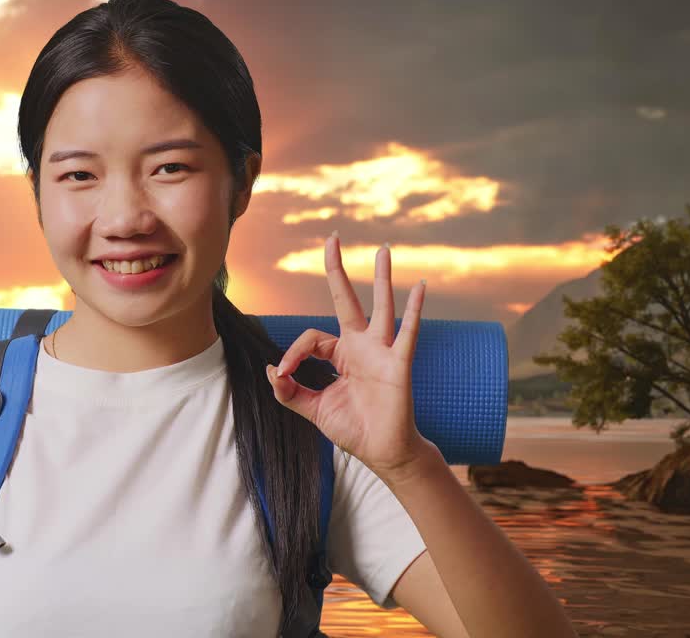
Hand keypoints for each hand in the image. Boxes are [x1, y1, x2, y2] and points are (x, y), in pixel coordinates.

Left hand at [266, 230, 431, 480]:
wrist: (382, 452)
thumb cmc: (353, 428)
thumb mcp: (312, 409)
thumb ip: (289, 392)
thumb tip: (269, 370)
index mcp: (340, 355)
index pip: (312, 337)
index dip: (294, 353)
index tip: (284, 374)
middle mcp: (361, 346)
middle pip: (347, 300)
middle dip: (338, 270)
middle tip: (332, 238)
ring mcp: (382, 352)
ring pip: (381, 307)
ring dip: (382, 278)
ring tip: (384, 249)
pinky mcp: (399, 364)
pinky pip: (408, 333)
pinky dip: (415, 310)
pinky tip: (420, 286)